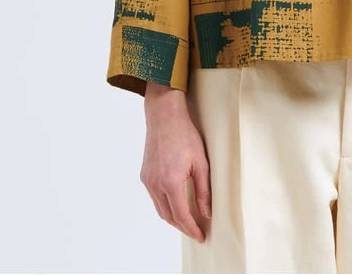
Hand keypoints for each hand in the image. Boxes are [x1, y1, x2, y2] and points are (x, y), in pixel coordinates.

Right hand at [140, 83, 211, 241]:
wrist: (164, 117)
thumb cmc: (185, 135)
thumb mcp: (201, 162)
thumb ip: (204, 190)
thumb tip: (207, 212)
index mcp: (170, 182)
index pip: (181, 215)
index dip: (191, 229)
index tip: (201, 236)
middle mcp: (155, 184)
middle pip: (168, 216)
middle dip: (182, 226)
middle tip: (196, 231)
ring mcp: (147, 180)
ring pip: (160, 209)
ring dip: (173, 218)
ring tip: (187, 221)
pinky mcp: (144, 175)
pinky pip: (154, 198)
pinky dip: (165, 206)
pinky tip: (175, 203)